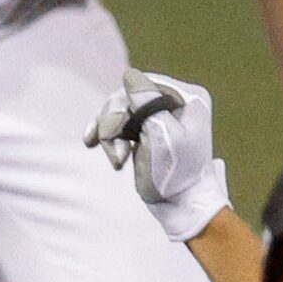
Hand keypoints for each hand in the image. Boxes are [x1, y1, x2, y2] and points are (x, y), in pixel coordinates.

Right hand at [85, 68, 231, 241]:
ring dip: (110, 135)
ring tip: (116, 160)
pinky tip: (94, 144)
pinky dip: (109, 137)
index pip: (144, 85)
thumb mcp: (162, 137)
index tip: (111, 132)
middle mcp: (177, 101)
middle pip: (129, 97)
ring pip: (120, 111)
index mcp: (188, 97)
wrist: (181, 206)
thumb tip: (130, 74)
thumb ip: (148, 104)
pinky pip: (121, 124)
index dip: (122, 105)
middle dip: (114, 123)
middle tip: (115, 154)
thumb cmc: (176, 175)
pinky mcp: (149, 130)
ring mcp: (162, 116)